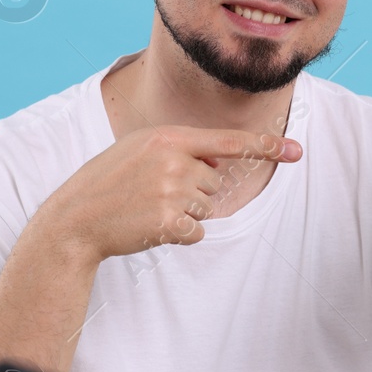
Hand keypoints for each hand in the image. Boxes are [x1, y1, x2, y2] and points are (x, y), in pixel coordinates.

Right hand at [33, 124, 302, 261]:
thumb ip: (180, 150)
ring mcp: (172, 192)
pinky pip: (197, 232)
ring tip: (149, 209)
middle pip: (215, 182)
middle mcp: (174, 161)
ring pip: (207, 208)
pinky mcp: (168, 222)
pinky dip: (180, 234)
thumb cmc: (107, 183)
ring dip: (185, 214)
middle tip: (154, 194)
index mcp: (168, 138)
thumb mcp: (139, 150)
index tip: (297, 150)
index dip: (266, 146)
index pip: (228, 141)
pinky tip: (151, 227)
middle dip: (193, 191)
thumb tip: (221, 162)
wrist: (75, 219)